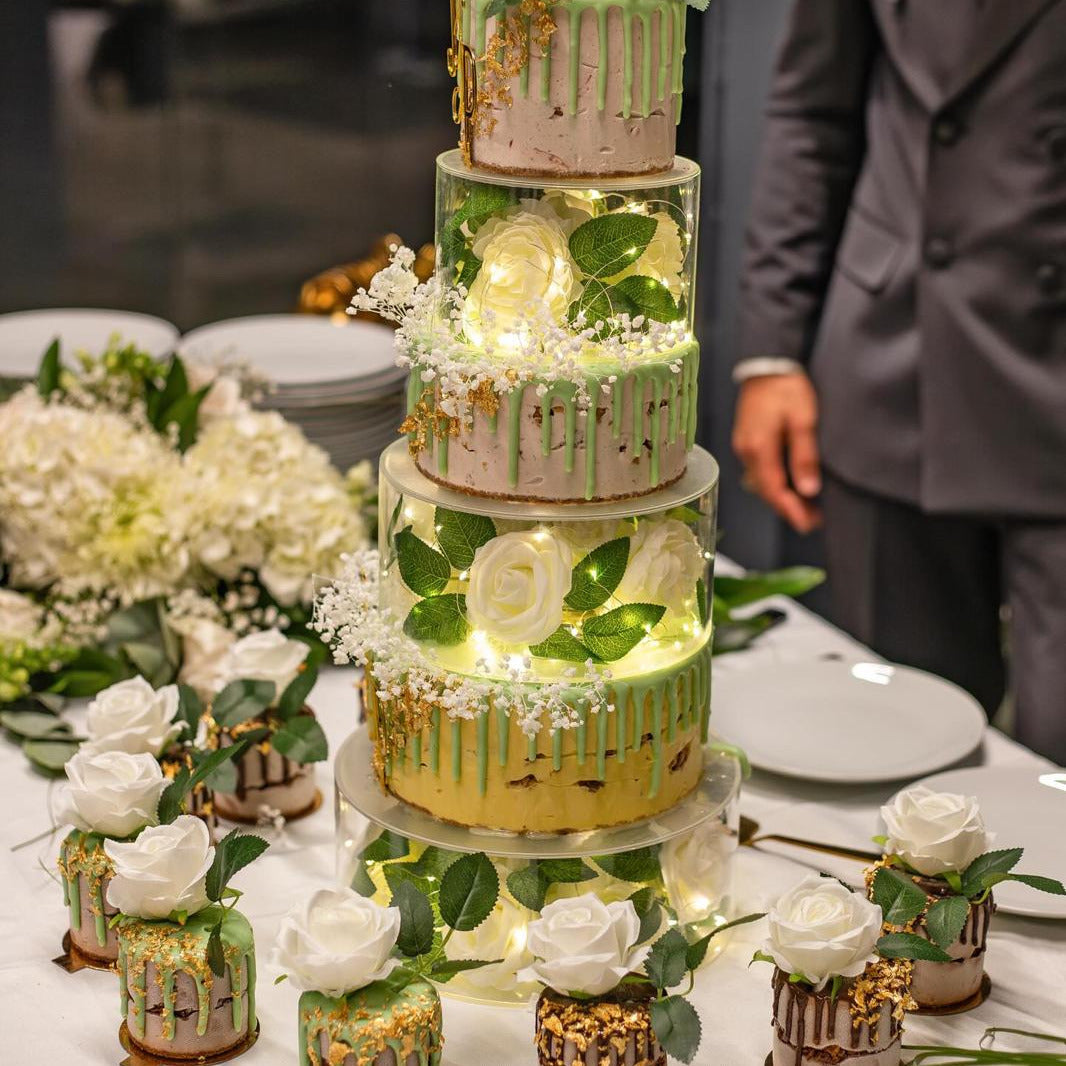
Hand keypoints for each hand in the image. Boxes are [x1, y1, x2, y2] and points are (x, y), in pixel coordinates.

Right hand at [732, 373, 822, 532]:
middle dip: (788, 508)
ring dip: (781, 496)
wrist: (766, 362)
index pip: (774, 490)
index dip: (791, 510)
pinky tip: (789, 484)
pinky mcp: (747, 439)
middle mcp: (746, 450)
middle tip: (812, 522)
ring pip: (761, 481)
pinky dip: (774, 482)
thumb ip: (804, 456)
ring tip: (805, 507)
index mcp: (759, 448)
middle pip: (766, 490)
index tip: (807, 525)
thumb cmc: (787, 387)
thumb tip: (808, 490)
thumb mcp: (803, 420)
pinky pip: (759, 469)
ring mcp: (744, 445)